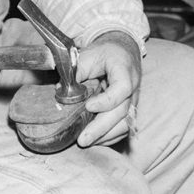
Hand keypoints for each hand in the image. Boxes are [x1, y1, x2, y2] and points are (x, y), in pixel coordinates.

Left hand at [73, 31, 141, 146]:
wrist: (121, 52)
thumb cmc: (104, 53)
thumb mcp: (89, 54)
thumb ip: (76, 71)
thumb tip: (60, 90)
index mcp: (124, 69)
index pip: (122, 88)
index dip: (106, 101)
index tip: (88, 106)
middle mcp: (133, 87)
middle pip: (122, 112)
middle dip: (101, 128)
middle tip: (82, 140)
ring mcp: (133, 101)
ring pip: (125, 124)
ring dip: (105, 135)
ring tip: (86, 141)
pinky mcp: (129, 111)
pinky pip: (123, 128)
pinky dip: (109, 136)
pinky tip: (94, 139)